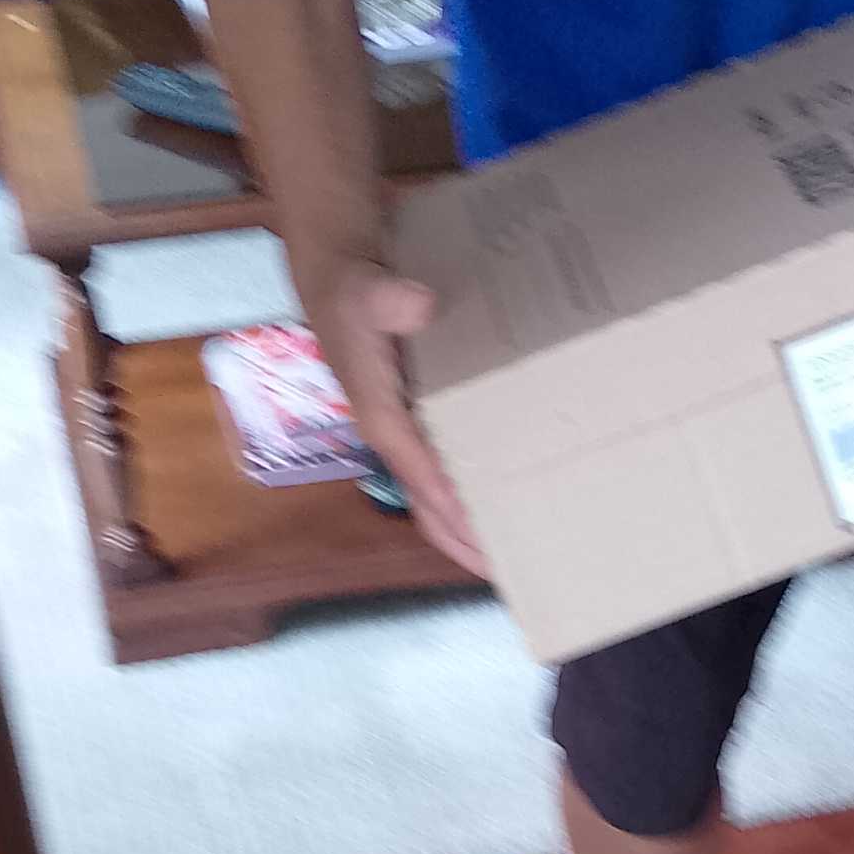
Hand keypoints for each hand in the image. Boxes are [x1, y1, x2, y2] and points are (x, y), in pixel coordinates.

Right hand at [303, 260, 485, 577]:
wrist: (338, 277)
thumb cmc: (352, 287)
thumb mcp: (365, 287)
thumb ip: (388, 298)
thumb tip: (418, 305)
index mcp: (380, 416)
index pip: (420, 474)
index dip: (451, 508)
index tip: (487, 540)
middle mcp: (394, 437)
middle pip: (428, 508)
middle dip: (464, 544)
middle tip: (510, 576)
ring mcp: (407, 436)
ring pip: (438, 500)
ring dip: (470, 532)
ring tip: (515, 559)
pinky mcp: (419, 425)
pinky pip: (446, 476)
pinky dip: (472, 500)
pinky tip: (505, 507)